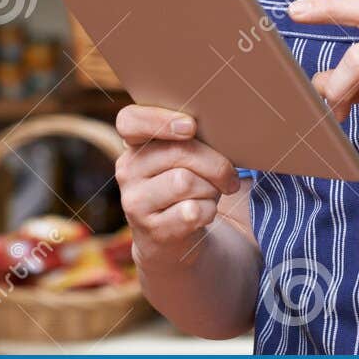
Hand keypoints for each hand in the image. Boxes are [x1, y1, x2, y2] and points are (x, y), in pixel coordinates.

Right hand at [113, 104, 241, 265]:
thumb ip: (189, 139)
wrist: (171, 239)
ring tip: (211, 194)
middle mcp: (128, 170)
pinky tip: (204, 213)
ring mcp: (135, 202)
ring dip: (211, 189)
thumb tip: (222, 132)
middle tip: (229, 176)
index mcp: (133, 143)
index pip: (130, 120)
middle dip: (215, 164)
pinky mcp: (151, 230)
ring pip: (185, 182)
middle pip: (178, 152)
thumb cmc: (184, 185)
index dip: (160, 119)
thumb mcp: (182, 158)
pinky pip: (192, 211)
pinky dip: (209, 211)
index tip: (191, 126)